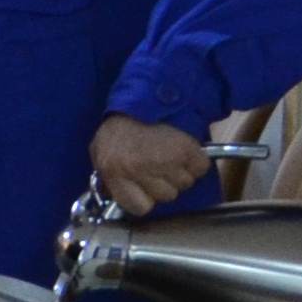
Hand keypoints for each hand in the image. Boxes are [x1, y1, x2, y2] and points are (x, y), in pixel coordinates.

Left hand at [88, 114, 214, 215]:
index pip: (137, 207)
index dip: (145, 199)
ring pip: (184, 184)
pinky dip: (197, 161)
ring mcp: (164, 161)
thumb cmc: (123, 125)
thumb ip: (108, 176)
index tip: (145, 187)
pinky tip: (184, 147)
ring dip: (182, 171)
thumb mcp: (102, 150)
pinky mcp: (187, 150)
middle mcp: (137, 168)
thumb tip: (115, 198)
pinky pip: (200, 169)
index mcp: (113, 170)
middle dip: (165, 182)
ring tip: (170, 151)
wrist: (149, 94)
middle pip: (166, 196)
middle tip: (158, 161)